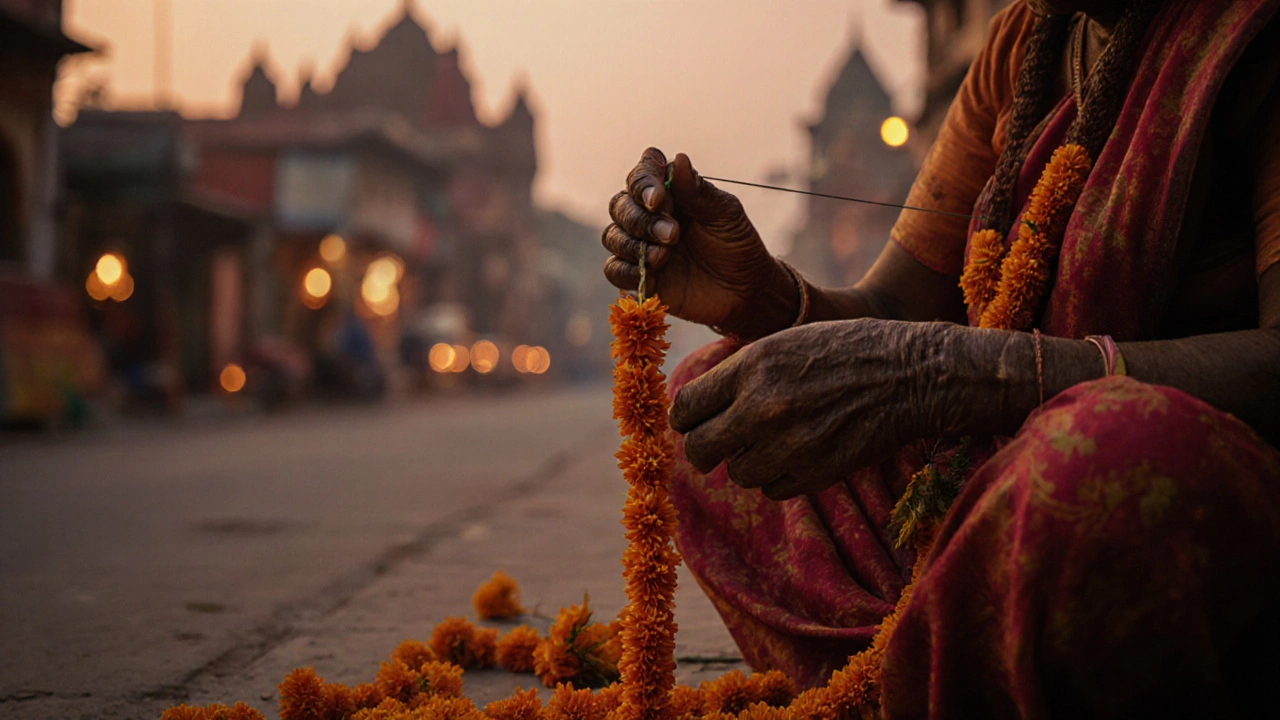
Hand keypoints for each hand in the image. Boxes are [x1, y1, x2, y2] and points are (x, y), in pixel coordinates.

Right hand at [602, 148, 794, 333]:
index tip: (658, 198)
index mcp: (671, 193)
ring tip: (664, 256)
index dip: (643, 182)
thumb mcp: (725, 214)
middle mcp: (650, 216)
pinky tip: (652, 274)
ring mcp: (641, 246)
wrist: (745, 292)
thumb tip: (678, 159)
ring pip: (612, 236)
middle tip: (673, 235)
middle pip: (621, 205)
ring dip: (634, 244)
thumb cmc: (738, 246)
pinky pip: (613, 270)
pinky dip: (626, 271)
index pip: (642, 174)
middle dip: (641, 220)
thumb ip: (699, 191)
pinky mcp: (638, 277)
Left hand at [669, 319, 950, 499]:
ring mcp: (789, 444)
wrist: (911, 373)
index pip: (685, 408)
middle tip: (718, 445)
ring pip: (738, 474)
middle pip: (699, 449)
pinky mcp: (816, 473)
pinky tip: (800, 452)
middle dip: (704, 449)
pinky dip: (780, 477)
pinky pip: (773, 489)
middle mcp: (763, 407)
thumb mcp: (785, 342)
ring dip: (749, 462)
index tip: (693, 422)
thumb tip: (697, 406)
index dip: (684, 419)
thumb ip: (740, 373)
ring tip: (775, 440)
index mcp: (751, 366)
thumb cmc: (846, 350)